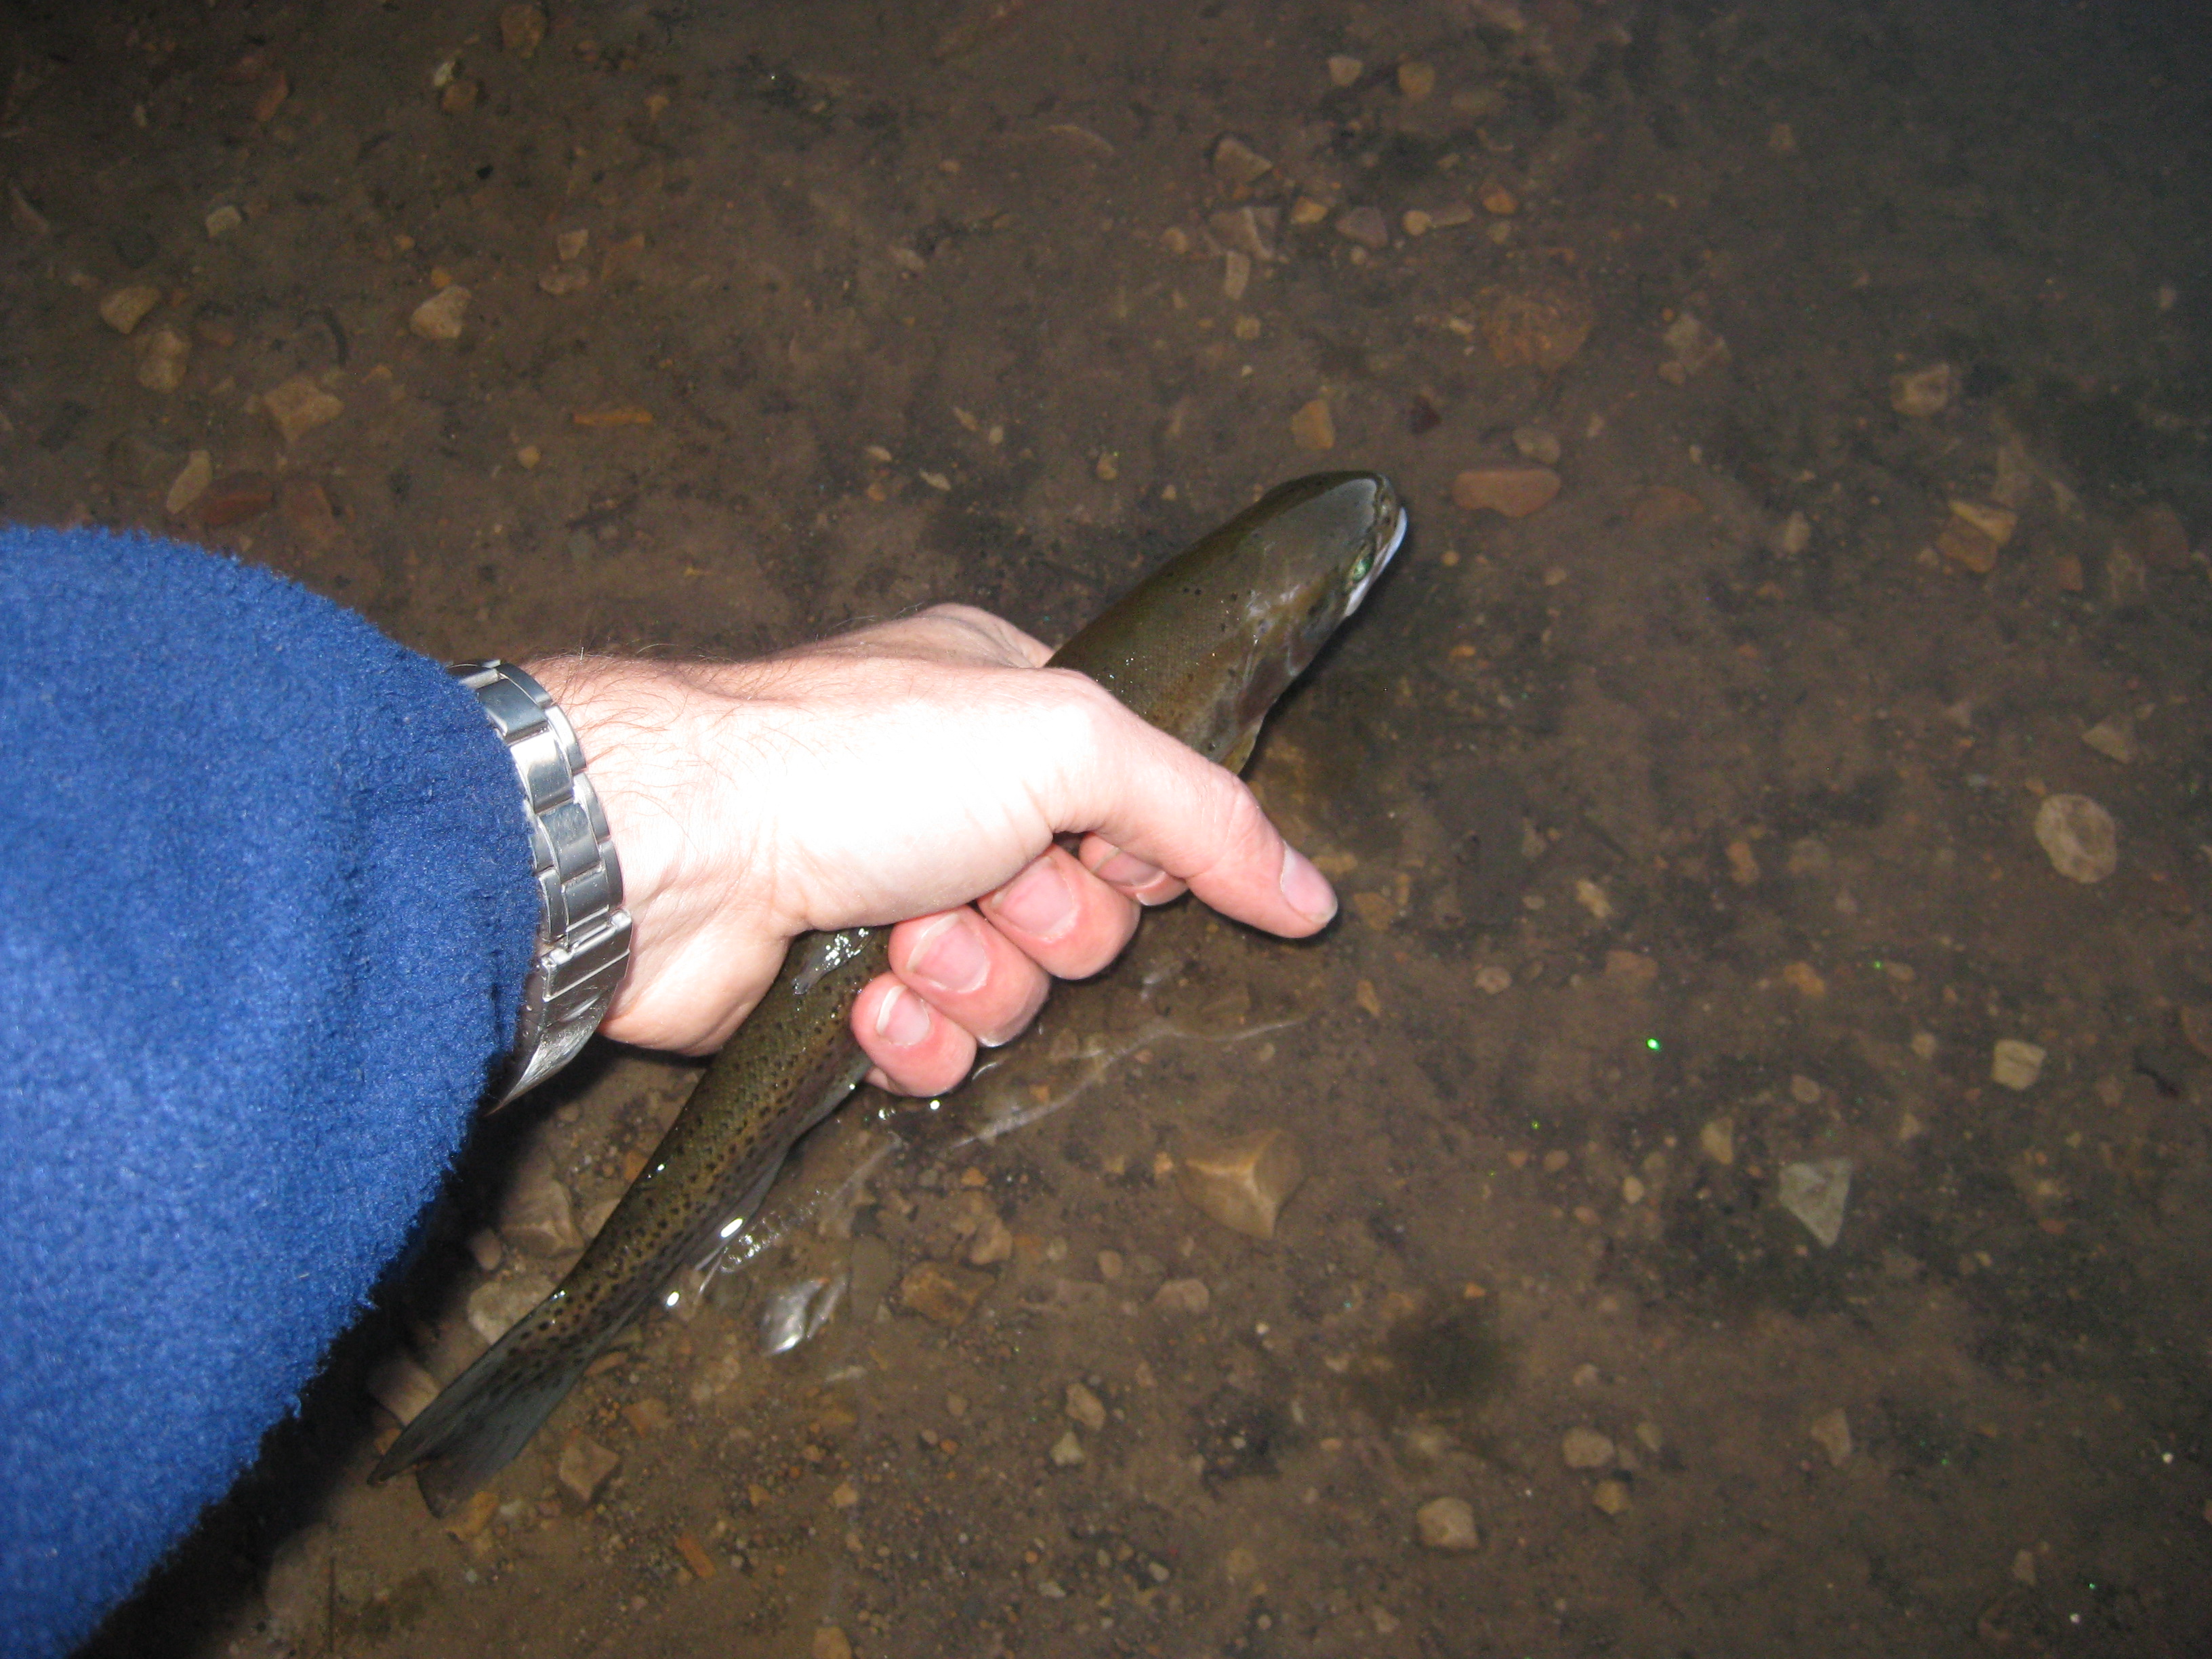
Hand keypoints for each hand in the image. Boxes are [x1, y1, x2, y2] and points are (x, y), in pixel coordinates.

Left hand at [524, 606, 1337, 1093]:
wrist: (668, 853)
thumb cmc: (852, 762)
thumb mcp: (1064, 740)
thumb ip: (1200, 813)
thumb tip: (1312, 895)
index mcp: (1006, 711)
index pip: (1141, 806)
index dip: (1136, 851)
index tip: (1096, 847)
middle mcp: (955, 801)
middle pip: (1089, 910)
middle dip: (1043, 921)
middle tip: (980, 888)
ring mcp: (894, 896)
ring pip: (1015, 989)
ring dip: (971, 980)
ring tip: (902, 944)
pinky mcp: (840, 990)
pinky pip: (938, 1050)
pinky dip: (913, 1037)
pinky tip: (863, 1001)